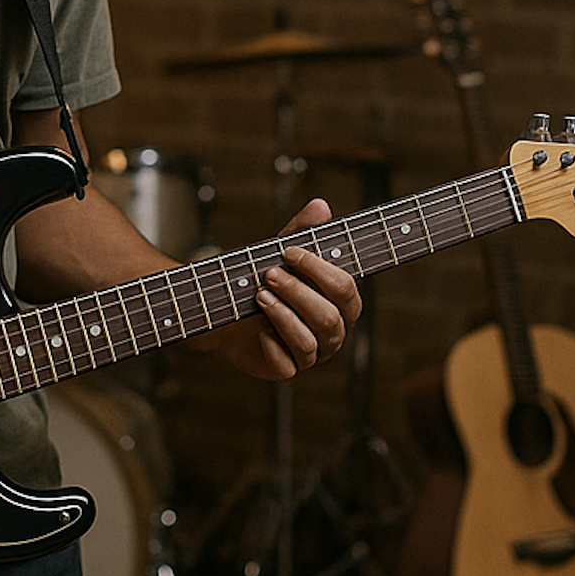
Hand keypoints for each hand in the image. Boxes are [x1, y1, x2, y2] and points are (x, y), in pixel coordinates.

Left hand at [191, 198, 361, 380]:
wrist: (228, 311)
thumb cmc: (266, 280)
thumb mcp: (281, 253)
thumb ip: (302, 231)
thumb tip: (321, 206)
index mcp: (341, 303)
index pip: (346, 288)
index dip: (320, 269)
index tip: (290, 251)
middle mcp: (333, 331)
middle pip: (329, 317)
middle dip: (298, 292)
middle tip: (269, 274)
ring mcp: (312, 354)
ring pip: (308, 341)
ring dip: (282, 315)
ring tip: (260, 295)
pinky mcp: (287, 369)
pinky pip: (287, 365)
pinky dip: (271, 344)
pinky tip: (258, 330)